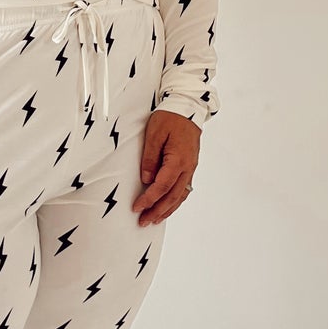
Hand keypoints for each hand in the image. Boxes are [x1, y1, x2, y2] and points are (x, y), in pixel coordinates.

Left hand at [134, 110, 200, 224]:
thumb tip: (146, 179)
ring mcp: (191, 167)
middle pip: (172, 196)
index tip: (137, 208)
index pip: (162, 186)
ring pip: (180, 195)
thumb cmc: (170, 117)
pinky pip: (184, 189)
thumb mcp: (154, 134)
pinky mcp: (190, 166)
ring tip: (154, 220)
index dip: (149, 199)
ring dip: (167, 209)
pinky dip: (175, 201)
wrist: (188, 106)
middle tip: (143, 222)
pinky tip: (168, 206)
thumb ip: (150, 158)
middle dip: (157, 211)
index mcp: (178, 160)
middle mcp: (187, 167)